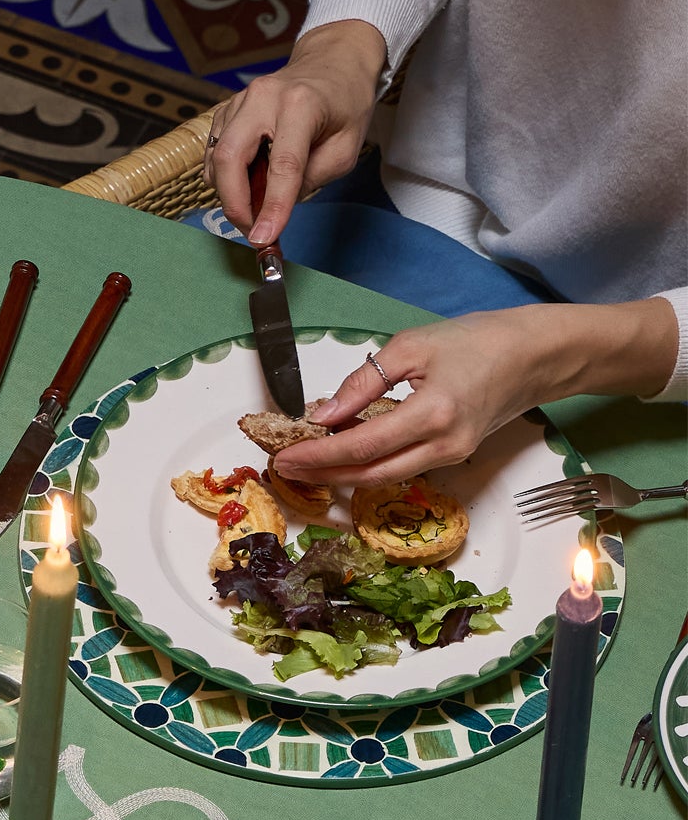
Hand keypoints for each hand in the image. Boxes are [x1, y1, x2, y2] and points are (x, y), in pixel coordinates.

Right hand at [205, 20, 387, 246]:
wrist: (333, 62)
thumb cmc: (344, 104)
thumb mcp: (345, 149)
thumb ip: (310, 179)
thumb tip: (274, 209)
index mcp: (301, 104)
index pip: (282, 165)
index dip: (272, 206)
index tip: (263, 239)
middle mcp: (264, 97)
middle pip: (230, 159)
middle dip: (235, 204)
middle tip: (252, 228)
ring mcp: (240, 100)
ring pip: (216, 158)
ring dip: (230, 192)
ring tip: (255, 202)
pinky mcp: (228, 108)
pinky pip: (214, 151)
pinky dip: (224, 175)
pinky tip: (247, 178)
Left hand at [277, 298, 682, 486]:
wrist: (536, 355)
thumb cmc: (480, 341)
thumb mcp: (413, 346)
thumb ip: (364, 381)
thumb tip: (323, 414)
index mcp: (433, 414)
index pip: (361, 447)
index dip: (318, 456)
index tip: (284, 456)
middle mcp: (443, 445)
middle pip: (368, 475)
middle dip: (321, 475)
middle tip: (283, 468)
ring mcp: (450, 457)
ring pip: (383, 478)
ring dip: (340, 475)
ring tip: (304, 464)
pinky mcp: (452, 457)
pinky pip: (400, 469)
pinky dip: (366, 465)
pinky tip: (341, 455)